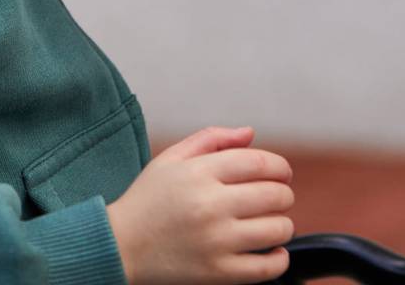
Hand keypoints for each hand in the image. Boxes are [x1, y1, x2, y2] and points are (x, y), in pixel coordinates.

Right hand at [106, 126, 293, 284]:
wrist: (121, 245)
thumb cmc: (148, 198)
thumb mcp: (171, 158)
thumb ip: (211, 139)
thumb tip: (251, 133)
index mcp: (198, 172)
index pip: (258, 163)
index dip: (280, 166)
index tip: (282, 173)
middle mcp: (209, 205)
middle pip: (274, 195)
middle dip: (283, 194)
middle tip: (276, 197)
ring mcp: (216, 241)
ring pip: (277, 229)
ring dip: (283, 224)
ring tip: (271, 223)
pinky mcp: (218, 272)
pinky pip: (268, 267)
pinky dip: (279, 258)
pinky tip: (272, 250)